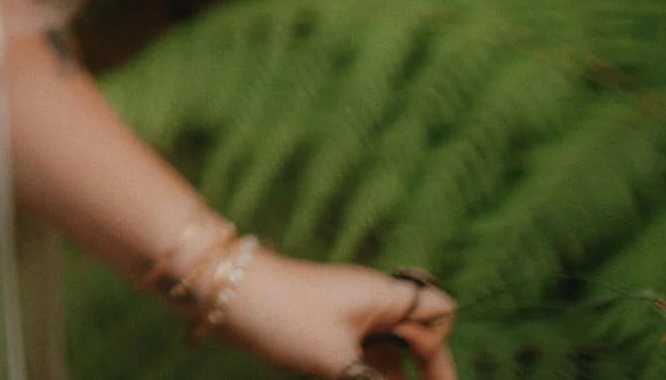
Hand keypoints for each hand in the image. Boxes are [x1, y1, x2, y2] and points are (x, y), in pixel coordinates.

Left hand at [214, 251, 457, 378]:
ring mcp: (344, 313)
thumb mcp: (339, 363)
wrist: (224, 294)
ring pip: (386, 348)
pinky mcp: (321, 327)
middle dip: (425, 369)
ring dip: (392, 375)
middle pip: (416, 333)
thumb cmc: (287, 319)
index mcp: (383, 295)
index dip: (441, 352)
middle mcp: (369, 299)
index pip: (438, 313)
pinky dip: (366, 373)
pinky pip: (359, 352)